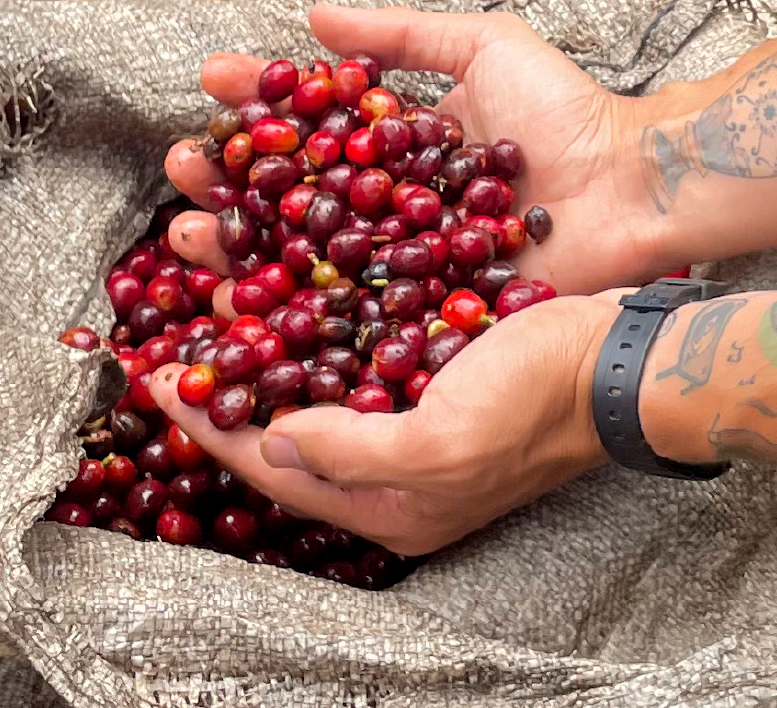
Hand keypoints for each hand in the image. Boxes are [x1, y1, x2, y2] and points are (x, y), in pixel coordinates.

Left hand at [149, 294, 620, 554]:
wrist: (622, 358)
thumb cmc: (539, 404)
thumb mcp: (442, 444)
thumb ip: (350, 453)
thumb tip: (272, 443)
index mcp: (390, 503)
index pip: (270, 467)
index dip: (206, 423)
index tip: (154, 377)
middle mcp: (391, 463)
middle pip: (279, 421)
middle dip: (221, 374)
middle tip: (168, 327)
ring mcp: (411, 413)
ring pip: (308, 374)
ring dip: (256, 330)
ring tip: (209, 285)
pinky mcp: (431, 365)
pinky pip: (350, 342)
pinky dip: (309, 312)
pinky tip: (283, 273)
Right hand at [161, 4, 674, 297]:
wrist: (632, 191)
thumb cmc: (567, 117)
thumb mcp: (484, 48)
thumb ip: (400, 34)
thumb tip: (312, 14)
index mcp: (393, 149)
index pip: (307, 125)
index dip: (256, 105)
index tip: (209, 83)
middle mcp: (385, 212)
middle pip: (285, 199)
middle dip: (224, 185)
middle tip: (180, 170)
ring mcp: (399, 268)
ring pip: (299, 263)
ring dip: (234, 251)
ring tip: (185, 234)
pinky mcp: (419, 319)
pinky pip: (345, 322)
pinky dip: (288, 319)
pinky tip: (235, 309)